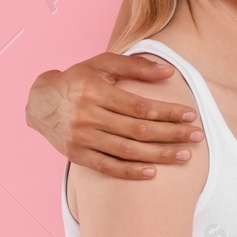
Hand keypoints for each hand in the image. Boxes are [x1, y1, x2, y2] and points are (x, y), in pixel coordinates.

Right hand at [25, 52, 200, 178]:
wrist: (39, 103)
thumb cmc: (77, 79)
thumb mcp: (102, 64)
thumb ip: (135, 66)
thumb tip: (168, 72)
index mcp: (95, 91)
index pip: (140, 106)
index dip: (168, 112)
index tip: (191, 115)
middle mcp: (87, 116)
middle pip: (138, 130)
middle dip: (172, 134)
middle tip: (197, 136)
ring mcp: (81, 138)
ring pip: (127, 150)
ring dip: (159, 155)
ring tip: (185, 155)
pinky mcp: (76, 155)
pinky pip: (107, 167)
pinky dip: (130, 171)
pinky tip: (153, 172)